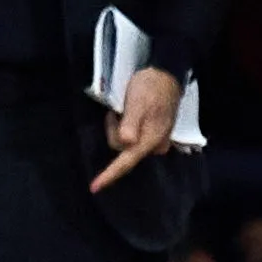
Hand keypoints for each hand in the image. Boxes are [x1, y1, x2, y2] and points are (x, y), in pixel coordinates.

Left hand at [94, 65, 183, 192]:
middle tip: (117, 111)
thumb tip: (127, 143)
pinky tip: (129, 113)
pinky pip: (132, 138)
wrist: (167, 74)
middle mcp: (154, 145)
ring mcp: (155, 141)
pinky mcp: (154, 134)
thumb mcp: (138, 102)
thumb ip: (131, 123)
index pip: (126, 162)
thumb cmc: (150, 87)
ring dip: (119, 127)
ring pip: (126, 143)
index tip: (94, 187)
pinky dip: (126, 127)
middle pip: (122, 149)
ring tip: (125, 108)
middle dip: (114, 130)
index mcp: (150, 140)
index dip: (110, 175)